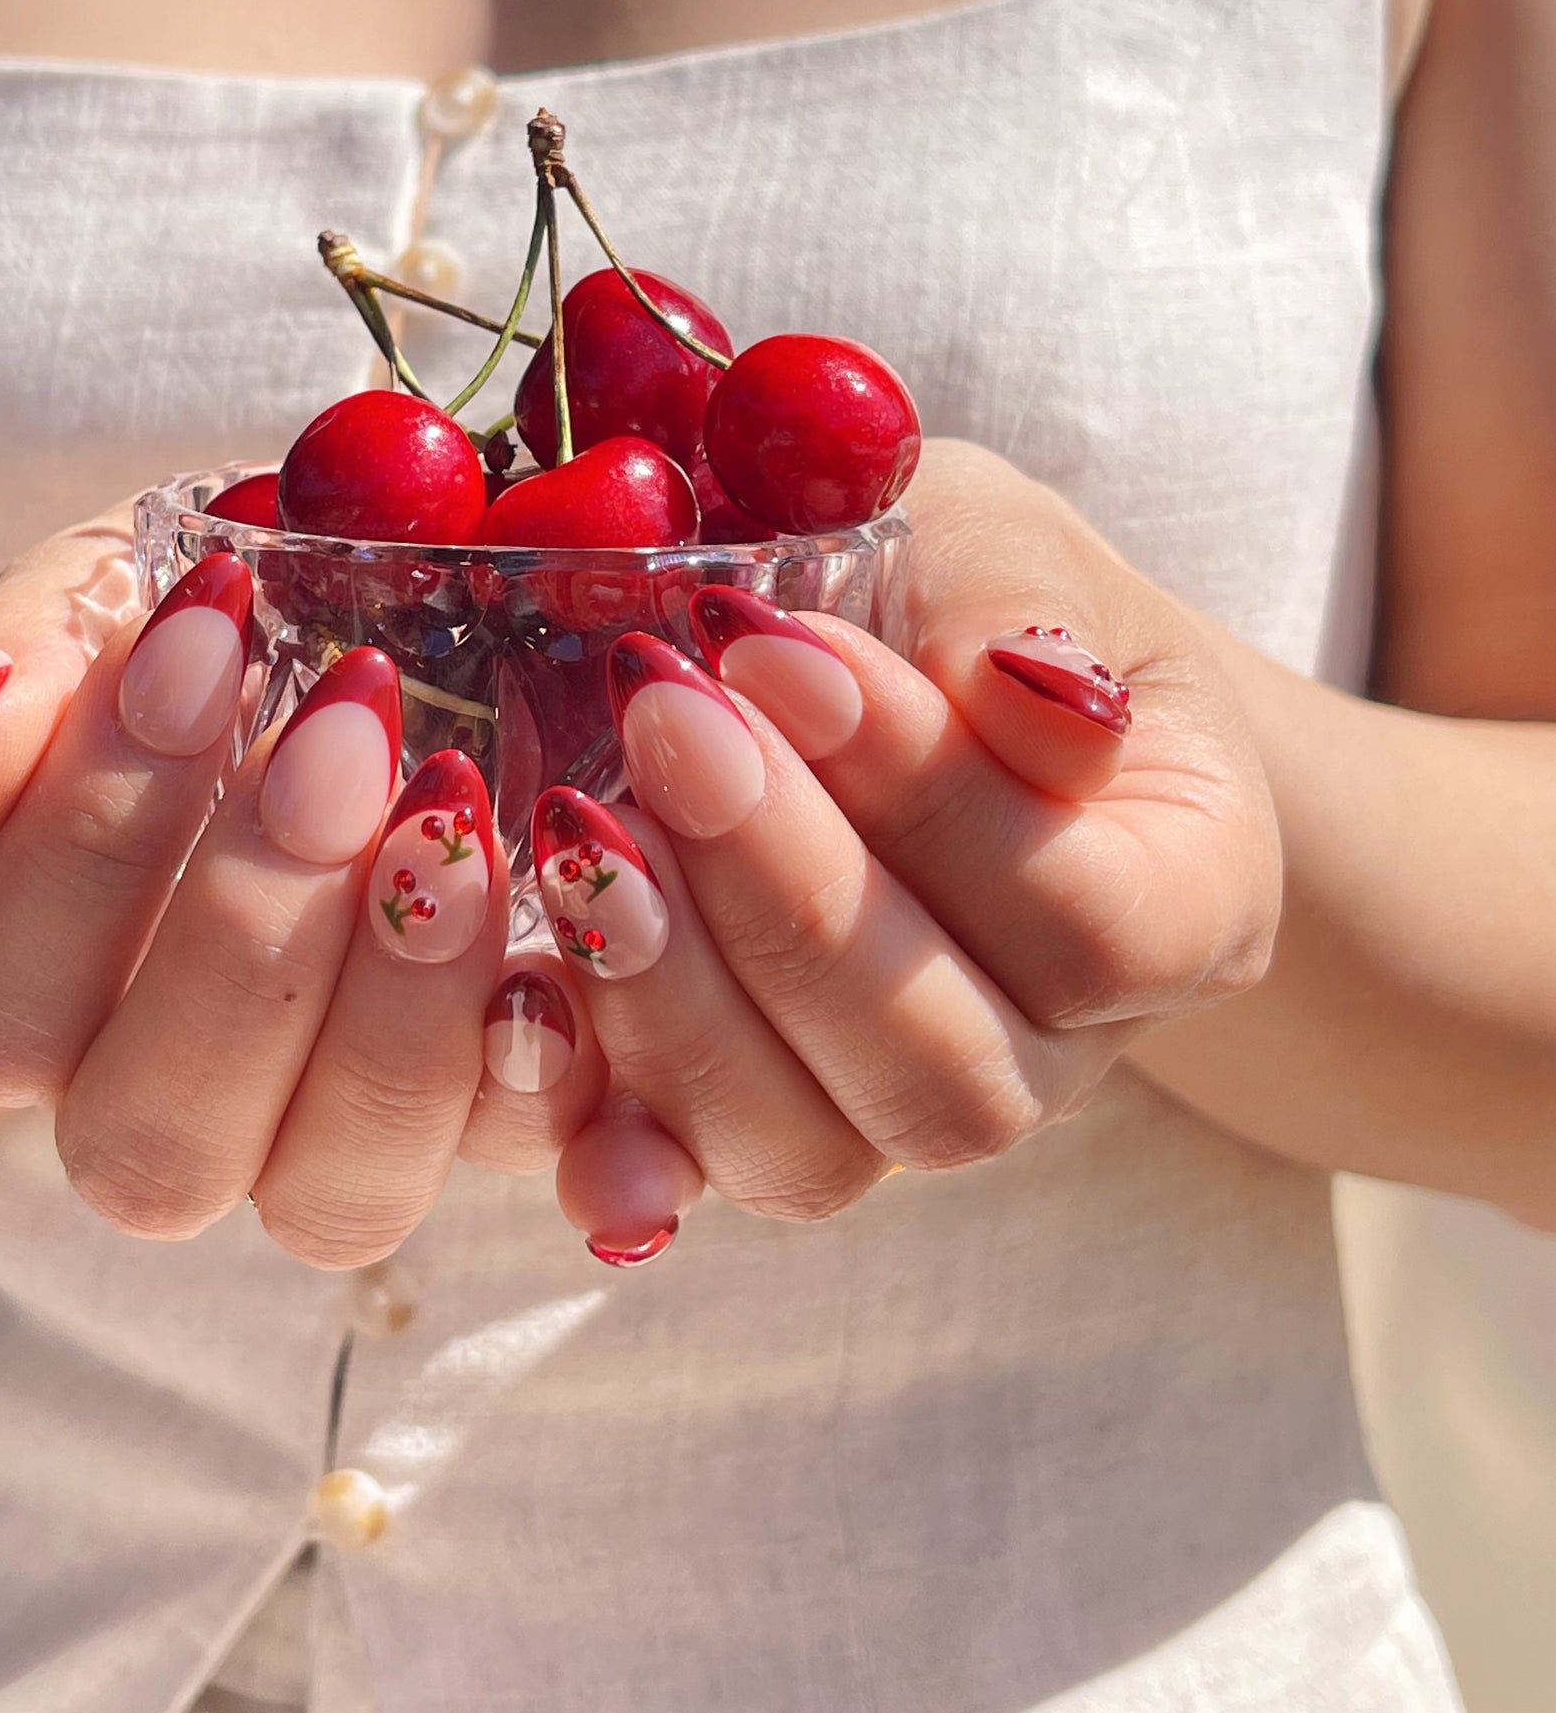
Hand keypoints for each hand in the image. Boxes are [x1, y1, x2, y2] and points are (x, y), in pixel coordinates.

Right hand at [0, 514, 625, 1265]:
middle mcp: (138, 1113)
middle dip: (257, 930)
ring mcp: (307, 1147)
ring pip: (338, 1192)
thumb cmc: (164, 656)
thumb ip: (16, 659)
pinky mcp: (474, 1125)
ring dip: (411, 1008)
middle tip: (348, 722)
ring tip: (465, 811)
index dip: (97, 828)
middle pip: (160, 1137)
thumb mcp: (84, 608)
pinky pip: (526, 1157)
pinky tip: (605, 911)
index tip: (208, 631)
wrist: (276, 710)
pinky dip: (570, 1065)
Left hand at [542, 439, 1281, 1224]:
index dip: (927, 800)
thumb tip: (1033, 686)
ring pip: (809, 1148)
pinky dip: (598, 1119)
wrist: (905, 666)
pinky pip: (680, 1175)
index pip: (1088, 922)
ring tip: (582, 823)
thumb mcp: (1002, 537)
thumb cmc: (966, 594)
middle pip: (948, 1073)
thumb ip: (1018, 599)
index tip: (774, 646)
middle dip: (784, 894)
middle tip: (660, 710)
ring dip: (677, 993)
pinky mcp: (747, 1122)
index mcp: (1185, 903)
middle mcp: (1057, 1049)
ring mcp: (897, 1112)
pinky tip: (527, 1018)